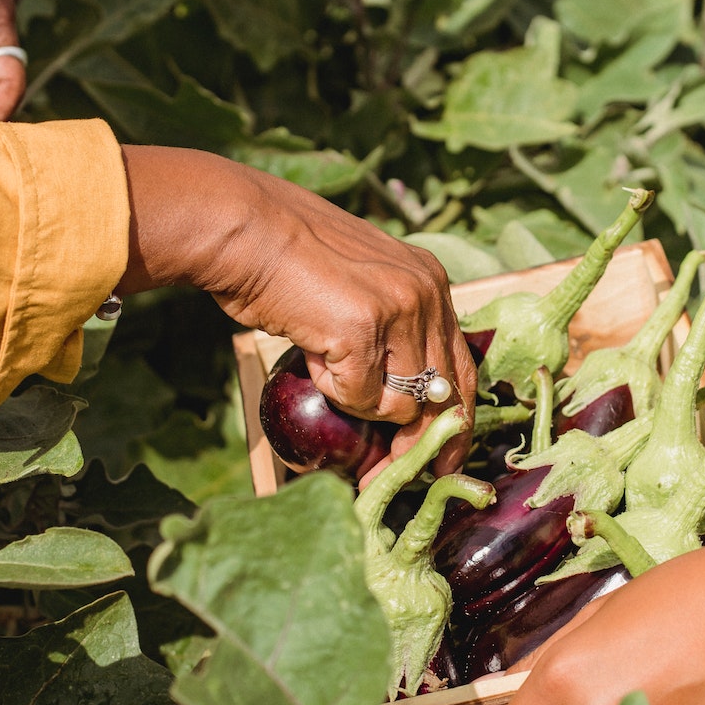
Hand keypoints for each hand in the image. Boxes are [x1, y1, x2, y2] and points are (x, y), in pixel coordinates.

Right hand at [118, 147, 477, 468]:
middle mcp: (426, 292)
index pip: (461, 366)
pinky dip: (334, 391)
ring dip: (361, 404)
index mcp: (431, 281)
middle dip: (422, 446)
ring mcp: (399, 310)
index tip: (442, 460)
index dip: (453, 421)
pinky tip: (312, 353)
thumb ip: (391, 332)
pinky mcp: (363, 330)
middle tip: (393, 476)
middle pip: (444, 396)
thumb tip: (402, 406)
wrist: (243, 228)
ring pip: (401, 405)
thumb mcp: (361, 287)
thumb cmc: (286, 261)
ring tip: (325, 364)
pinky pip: (360, 399)